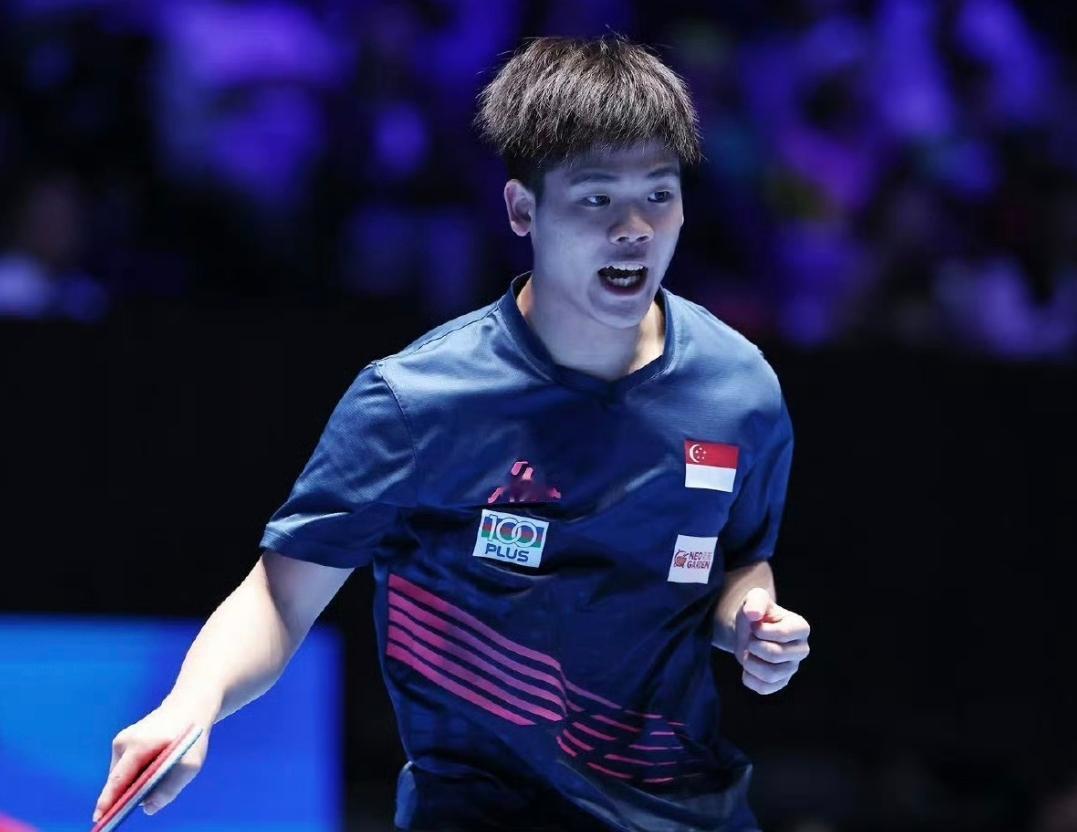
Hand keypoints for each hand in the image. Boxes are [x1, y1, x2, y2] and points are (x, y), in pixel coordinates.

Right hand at [93, 698, 215, 821]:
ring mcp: (121, 740)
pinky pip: (127, 767)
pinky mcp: (124, 742)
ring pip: (123, 775)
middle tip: (138, 804)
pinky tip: (156, 763)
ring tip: (162, 770)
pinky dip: (139, 773)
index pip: (119, 778)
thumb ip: (170, 788)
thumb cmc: (190, 737)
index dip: (108, 800)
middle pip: (119, 780)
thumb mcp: (191, 764)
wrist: (189, 707)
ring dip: (137, 782)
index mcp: (139, 744)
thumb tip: (147, 808)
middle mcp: (124, 741)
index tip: (98, 818)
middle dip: (127, 795)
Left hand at [734, 588, 809, 694]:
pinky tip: (748, 665)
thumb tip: (753, 614)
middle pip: (775, 655)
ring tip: (747, 651)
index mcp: (800, 628)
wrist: (747, 630)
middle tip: (748, 639)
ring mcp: (792, 668)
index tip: (753, 625)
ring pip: (770, 675)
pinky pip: (764, 688)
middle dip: (753, 646)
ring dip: (749, 662)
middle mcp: (802, 650)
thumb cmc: (755, 613)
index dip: (760, 630)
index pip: (783, 634)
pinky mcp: (780, 682)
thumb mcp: (755, 598)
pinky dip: (749, 677)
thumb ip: (755, 601)